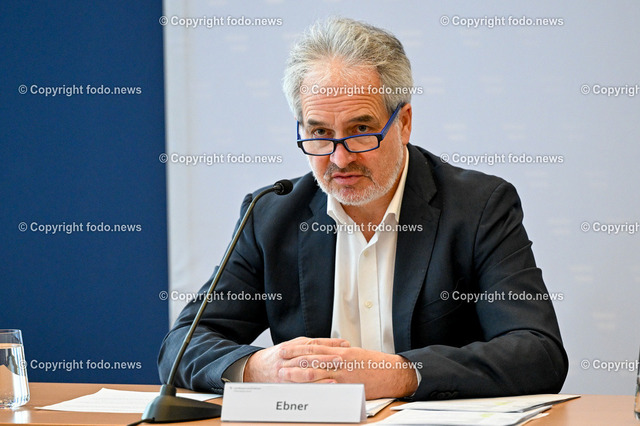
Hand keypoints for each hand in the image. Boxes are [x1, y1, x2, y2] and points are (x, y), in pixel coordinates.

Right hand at [243, 336, 349, 382]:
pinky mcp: (286, 385)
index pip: (312, 344)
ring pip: (304, 372)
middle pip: (309, 357)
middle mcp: (287, 359)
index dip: (328, 344)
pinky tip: (326, 386)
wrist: (255, 369)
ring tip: (335, 375)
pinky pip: (301, 387)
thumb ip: (311, 345)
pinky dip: (315, 386)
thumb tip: (336, 344)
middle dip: (326, 358)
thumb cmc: (277, 357)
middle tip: (341, 359)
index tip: (343, 345)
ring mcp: (285, 373)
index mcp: (290, 347)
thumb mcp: (291, 346)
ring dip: (321, 374)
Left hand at [280, 345, 417, 398]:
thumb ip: (340, 354)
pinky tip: (302, 390)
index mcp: (340, 351)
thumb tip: (327, 354)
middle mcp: (339, 361)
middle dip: (293, 361)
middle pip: (311, 360)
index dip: (298, 349)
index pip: (314, 348)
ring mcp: (342, 374)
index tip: (286, 350)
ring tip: (284, 375)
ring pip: (315, 373)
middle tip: (279, 362)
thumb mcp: (356, 354)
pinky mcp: (346, 386)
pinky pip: (326, 387)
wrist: (392, 373)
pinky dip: (312, 388)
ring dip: (298, 374)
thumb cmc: (375, 364)